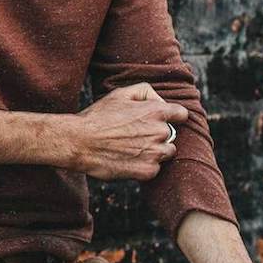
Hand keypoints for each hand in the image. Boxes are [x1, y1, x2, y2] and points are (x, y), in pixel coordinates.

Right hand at [70, 82, 188, 180]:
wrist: (80, 142)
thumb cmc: (98, 117)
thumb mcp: (120, 94)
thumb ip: (145, 91)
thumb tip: (159, 101)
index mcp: (156, 111)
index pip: (181, 114)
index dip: (174, 116)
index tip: (165, 119)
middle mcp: (159, 132)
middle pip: (171, 135)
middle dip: (158, 134)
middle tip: (136, 135)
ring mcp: (154, 153)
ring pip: (166, 152)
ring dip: (155, 151)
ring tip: (132, 147)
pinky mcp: (147, 171)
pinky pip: (155, 168)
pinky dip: (145, 165)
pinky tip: (128, 159)